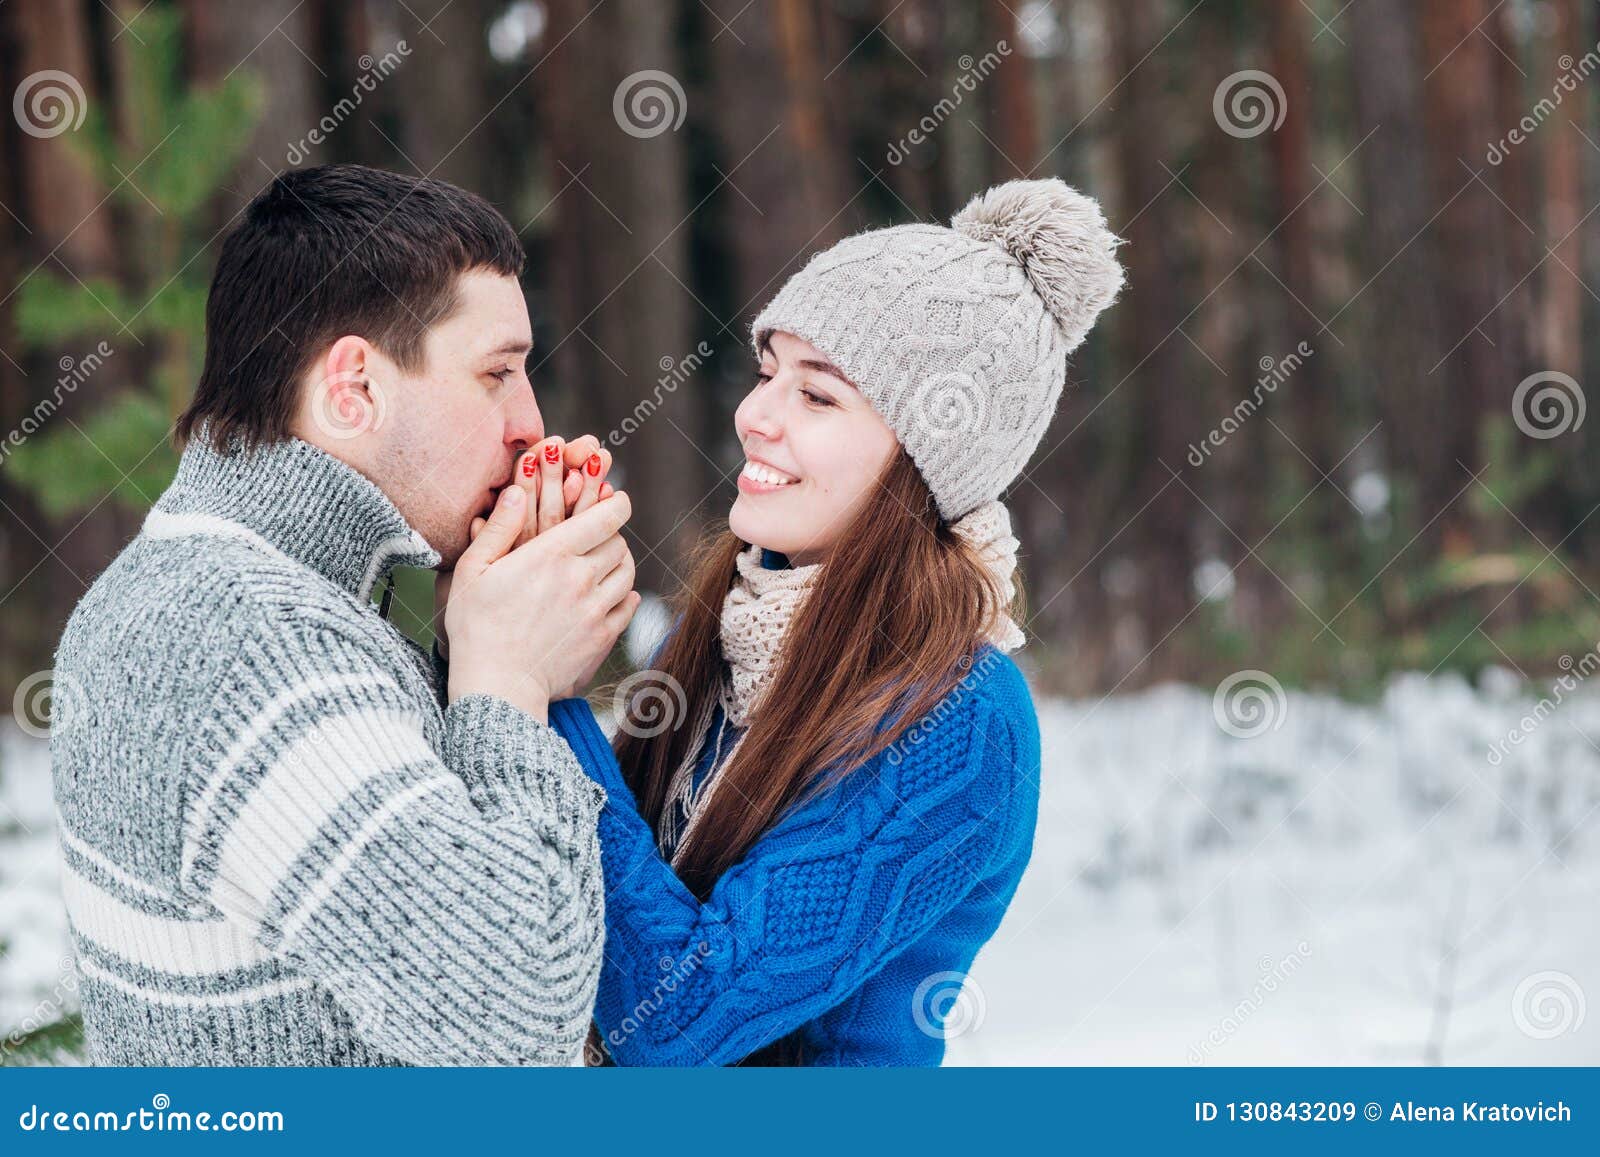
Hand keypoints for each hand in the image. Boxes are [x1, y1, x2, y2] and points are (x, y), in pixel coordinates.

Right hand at [432, 435, 615, 660]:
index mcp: (551, 554)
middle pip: (619, 543)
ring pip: (628, 573)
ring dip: (620, 564)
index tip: (616, 501)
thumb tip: (516, 490)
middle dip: (611, 535)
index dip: (616, 504)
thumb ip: (499, 527)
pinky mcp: (602, 636)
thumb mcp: (473, 570)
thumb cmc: (475, 626)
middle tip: (599, 537)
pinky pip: (629, 606)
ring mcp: (594, 609)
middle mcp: (580, 577)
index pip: (605, 517)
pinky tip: (610, 596)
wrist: (497, 683)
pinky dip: (625, 596)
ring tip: (604, 565)